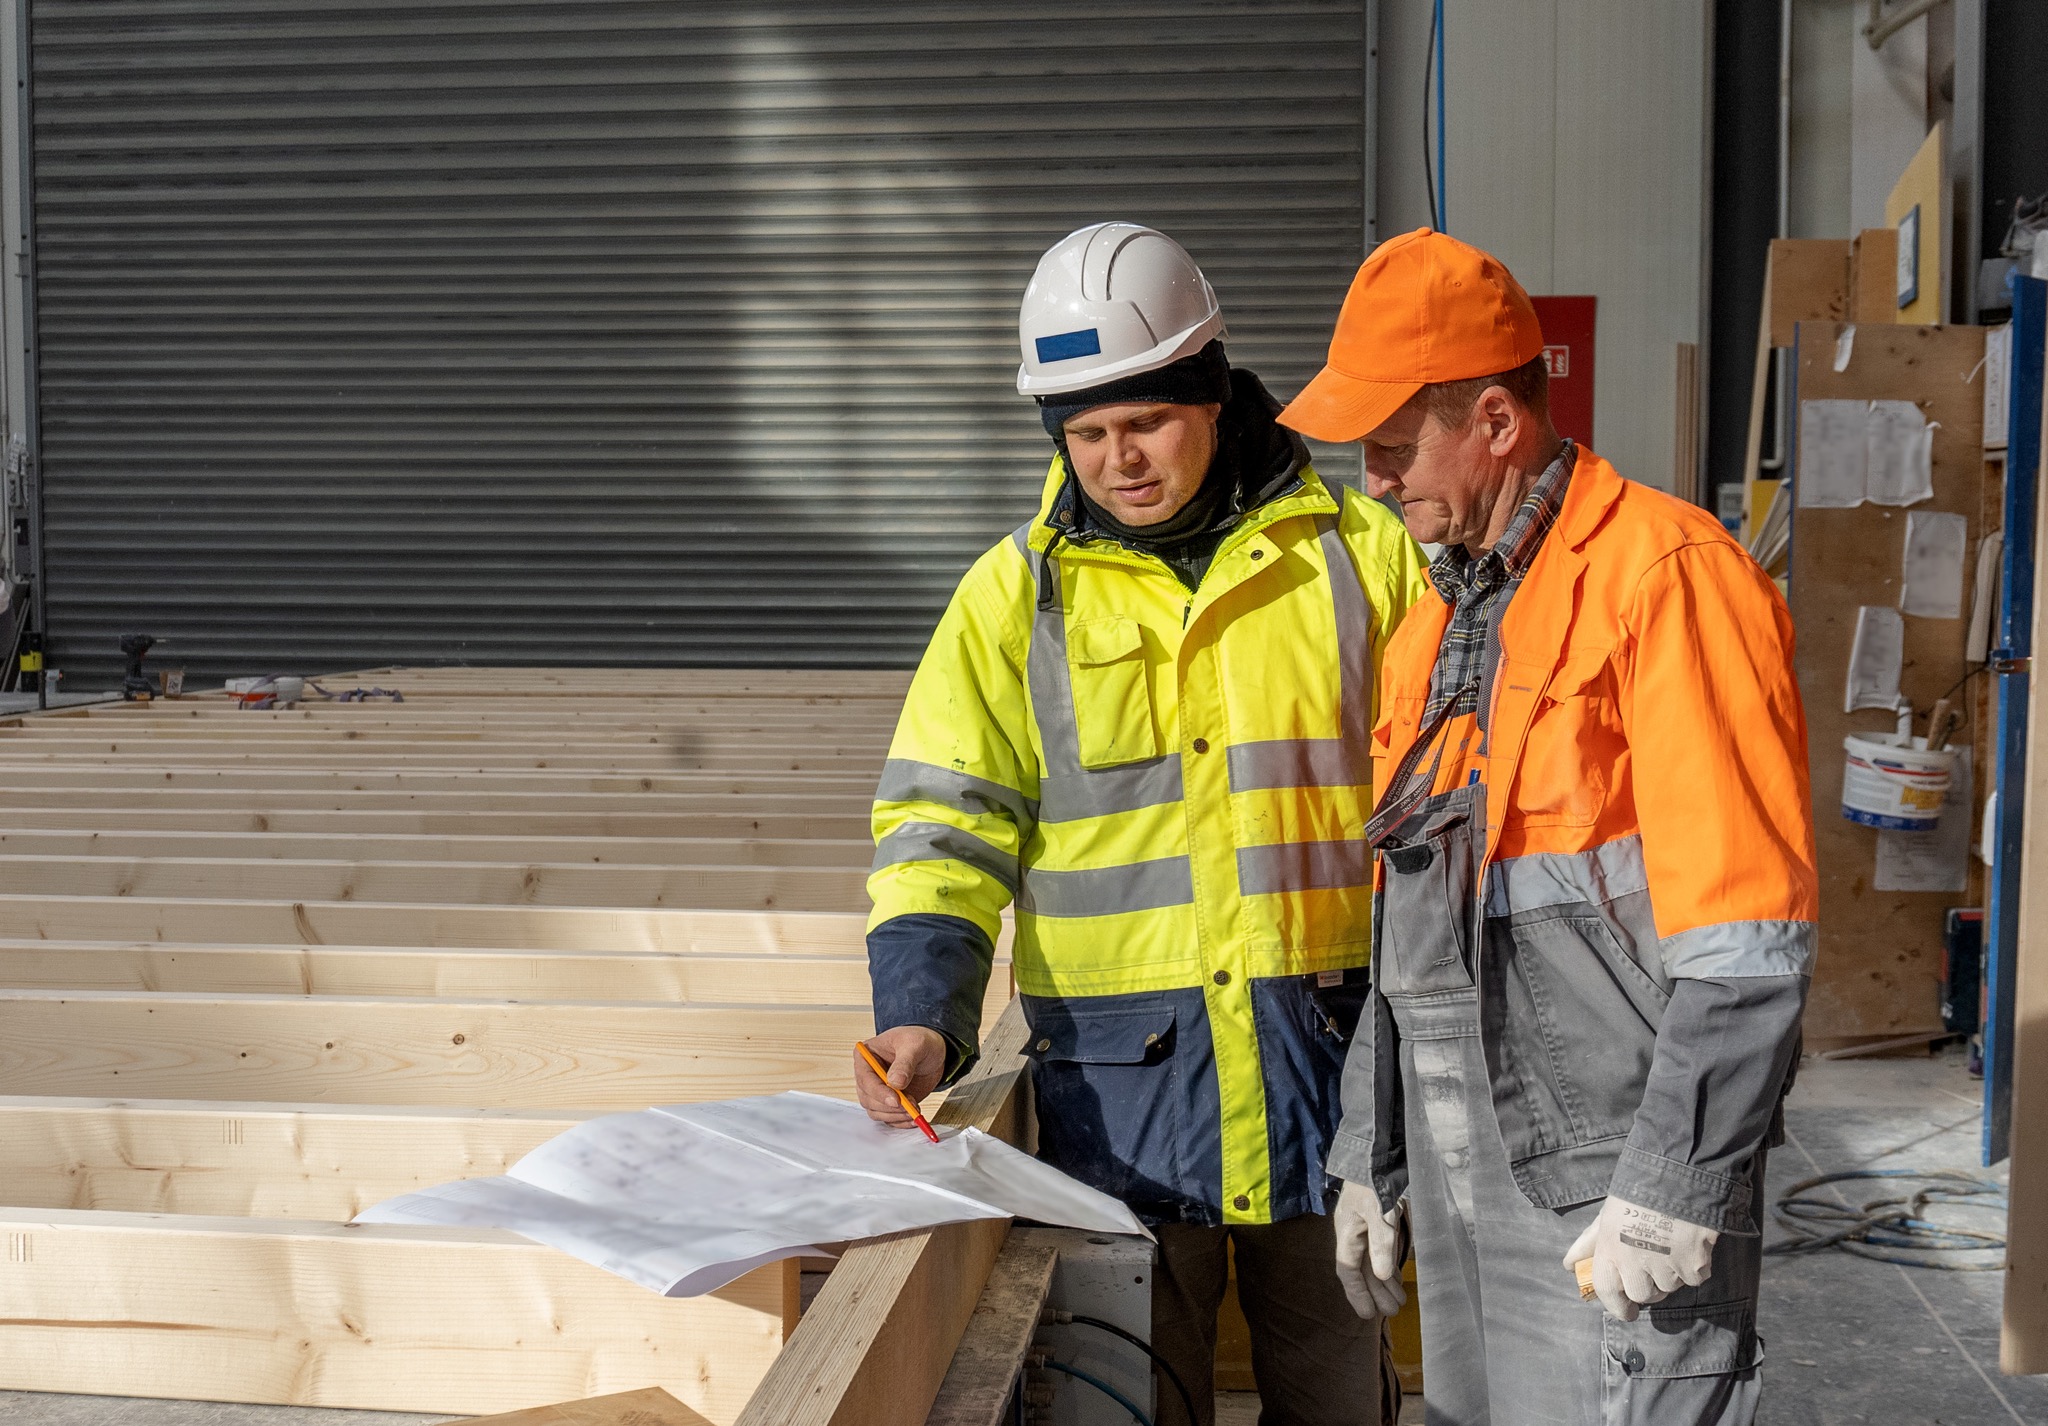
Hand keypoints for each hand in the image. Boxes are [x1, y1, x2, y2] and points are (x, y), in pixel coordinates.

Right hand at [853, 1026, 946, 1127]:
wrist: (933, 1051)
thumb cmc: (920, 1040)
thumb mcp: (915, 1044)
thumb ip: (905, 1063)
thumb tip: (895, 1082)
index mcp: (866, 1056)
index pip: (865, 1079)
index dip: (879, 1092)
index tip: (896, 1100)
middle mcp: (868, 1075)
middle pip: (868, 1099)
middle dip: (890, 1107)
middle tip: (910, 1107)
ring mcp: (878, 1090)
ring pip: (876, 1111)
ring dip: (895, 1115)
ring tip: (915, 1110)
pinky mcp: (889, 1102)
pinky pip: (888, 1117)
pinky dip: (900, 1121)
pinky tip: (914, 1118)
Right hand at [1333, 1180, 1406, 1317]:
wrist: (1375, 1150)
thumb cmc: (1373, 1180)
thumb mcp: (1379, 1210)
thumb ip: (1381, 1241)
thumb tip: (1381, 1275)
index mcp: (1348, 1231)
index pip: (1349, 1270)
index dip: (1357, 1293)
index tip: (1366, 1314)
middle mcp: (1354, 1232)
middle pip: (1362, 1269)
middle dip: (1375, 1292)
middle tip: (1392, 1311)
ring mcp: (1365, 1226)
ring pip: (1372, 1261)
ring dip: (1383, 1282)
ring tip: (1398, 1301)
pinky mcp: (1377, 1219)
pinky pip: (1380, 1250)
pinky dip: (1387, 1265)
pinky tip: (1395, 1275)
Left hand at [1562, 1196, 1718, 1321]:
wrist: (1679, 1175)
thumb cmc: (1638, 1193)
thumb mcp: (1608, 1215)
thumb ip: (1589, 1243)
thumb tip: (1568, 1264)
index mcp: (1610, 1248)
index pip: (1607, 1291)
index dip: (1616, 1305)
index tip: (1626, 1311)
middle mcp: (1635, 1261)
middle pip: (1642, 1295)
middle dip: (1647, 1287)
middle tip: (1652, 1265)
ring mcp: (1666, 1266)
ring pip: (1669, 1287)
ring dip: (1671, 1274)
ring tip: (1670, 1243)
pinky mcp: (1694, 1266)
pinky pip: (1693, 1278)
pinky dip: (1693, 1266)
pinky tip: (1689, 1242)